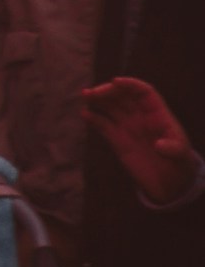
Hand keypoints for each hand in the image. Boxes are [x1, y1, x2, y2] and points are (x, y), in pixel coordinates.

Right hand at [84, 76, 202, 205]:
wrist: (169, 184)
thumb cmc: (178, 164)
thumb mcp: (181, 155)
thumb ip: (173, 148)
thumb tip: (159, 145)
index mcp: (156, 114)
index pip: (142, 91)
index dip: (129, 84)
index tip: (115, 82)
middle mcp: (140, 116)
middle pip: (122, 96)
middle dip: (108, 90)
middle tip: (94, 92)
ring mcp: (127, 127)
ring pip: (110, 106)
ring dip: (97, 99)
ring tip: (85, 96)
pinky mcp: (117, 140)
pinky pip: (103, 124)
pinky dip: (93, 118)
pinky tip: (85, 115)